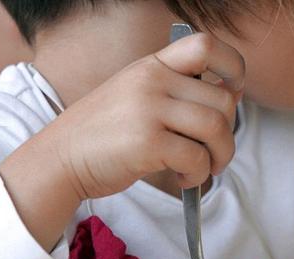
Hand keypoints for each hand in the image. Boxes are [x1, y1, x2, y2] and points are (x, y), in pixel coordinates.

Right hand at [0, 33, 243, 250]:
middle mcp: (152, 81)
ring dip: (220, 156)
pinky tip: (184, 179)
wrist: (60, 158)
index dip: (233, 66)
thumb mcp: (136, 94)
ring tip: (204, 168)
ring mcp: (148, 110)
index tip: (234, 91)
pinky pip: (196, 158)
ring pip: (216, 128)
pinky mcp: (146, 142)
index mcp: (152, 65)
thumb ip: (176, 91)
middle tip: (215, 153)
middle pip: (222, 100)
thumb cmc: (104, 133)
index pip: (206, 44)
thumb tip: (231, 97)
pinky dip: (198, 175)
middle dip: (229, 133)